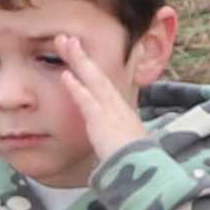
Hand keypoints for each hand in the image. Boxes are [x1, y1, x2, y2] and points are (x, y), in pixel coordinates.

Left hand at [33, 24, 145, 167]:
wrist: (144, 170)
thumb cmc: (136, 161)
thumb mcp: (125, 145)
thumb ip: (113, 139)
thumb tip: (109, 143)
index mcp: (121, 111)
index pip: (102, 84)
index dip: (89, 69)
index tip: (78, 56)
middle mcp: (117, 105)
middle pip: (97, 74)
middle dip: (81, 56)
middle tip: (68, 39)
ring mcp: (111, 111)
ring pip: (93, 79)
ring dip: (79, 60)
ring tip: (66, 43)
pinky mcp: (103, 121)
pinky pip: (88, 101)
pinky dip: (76, 87)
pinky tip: (65, 75)